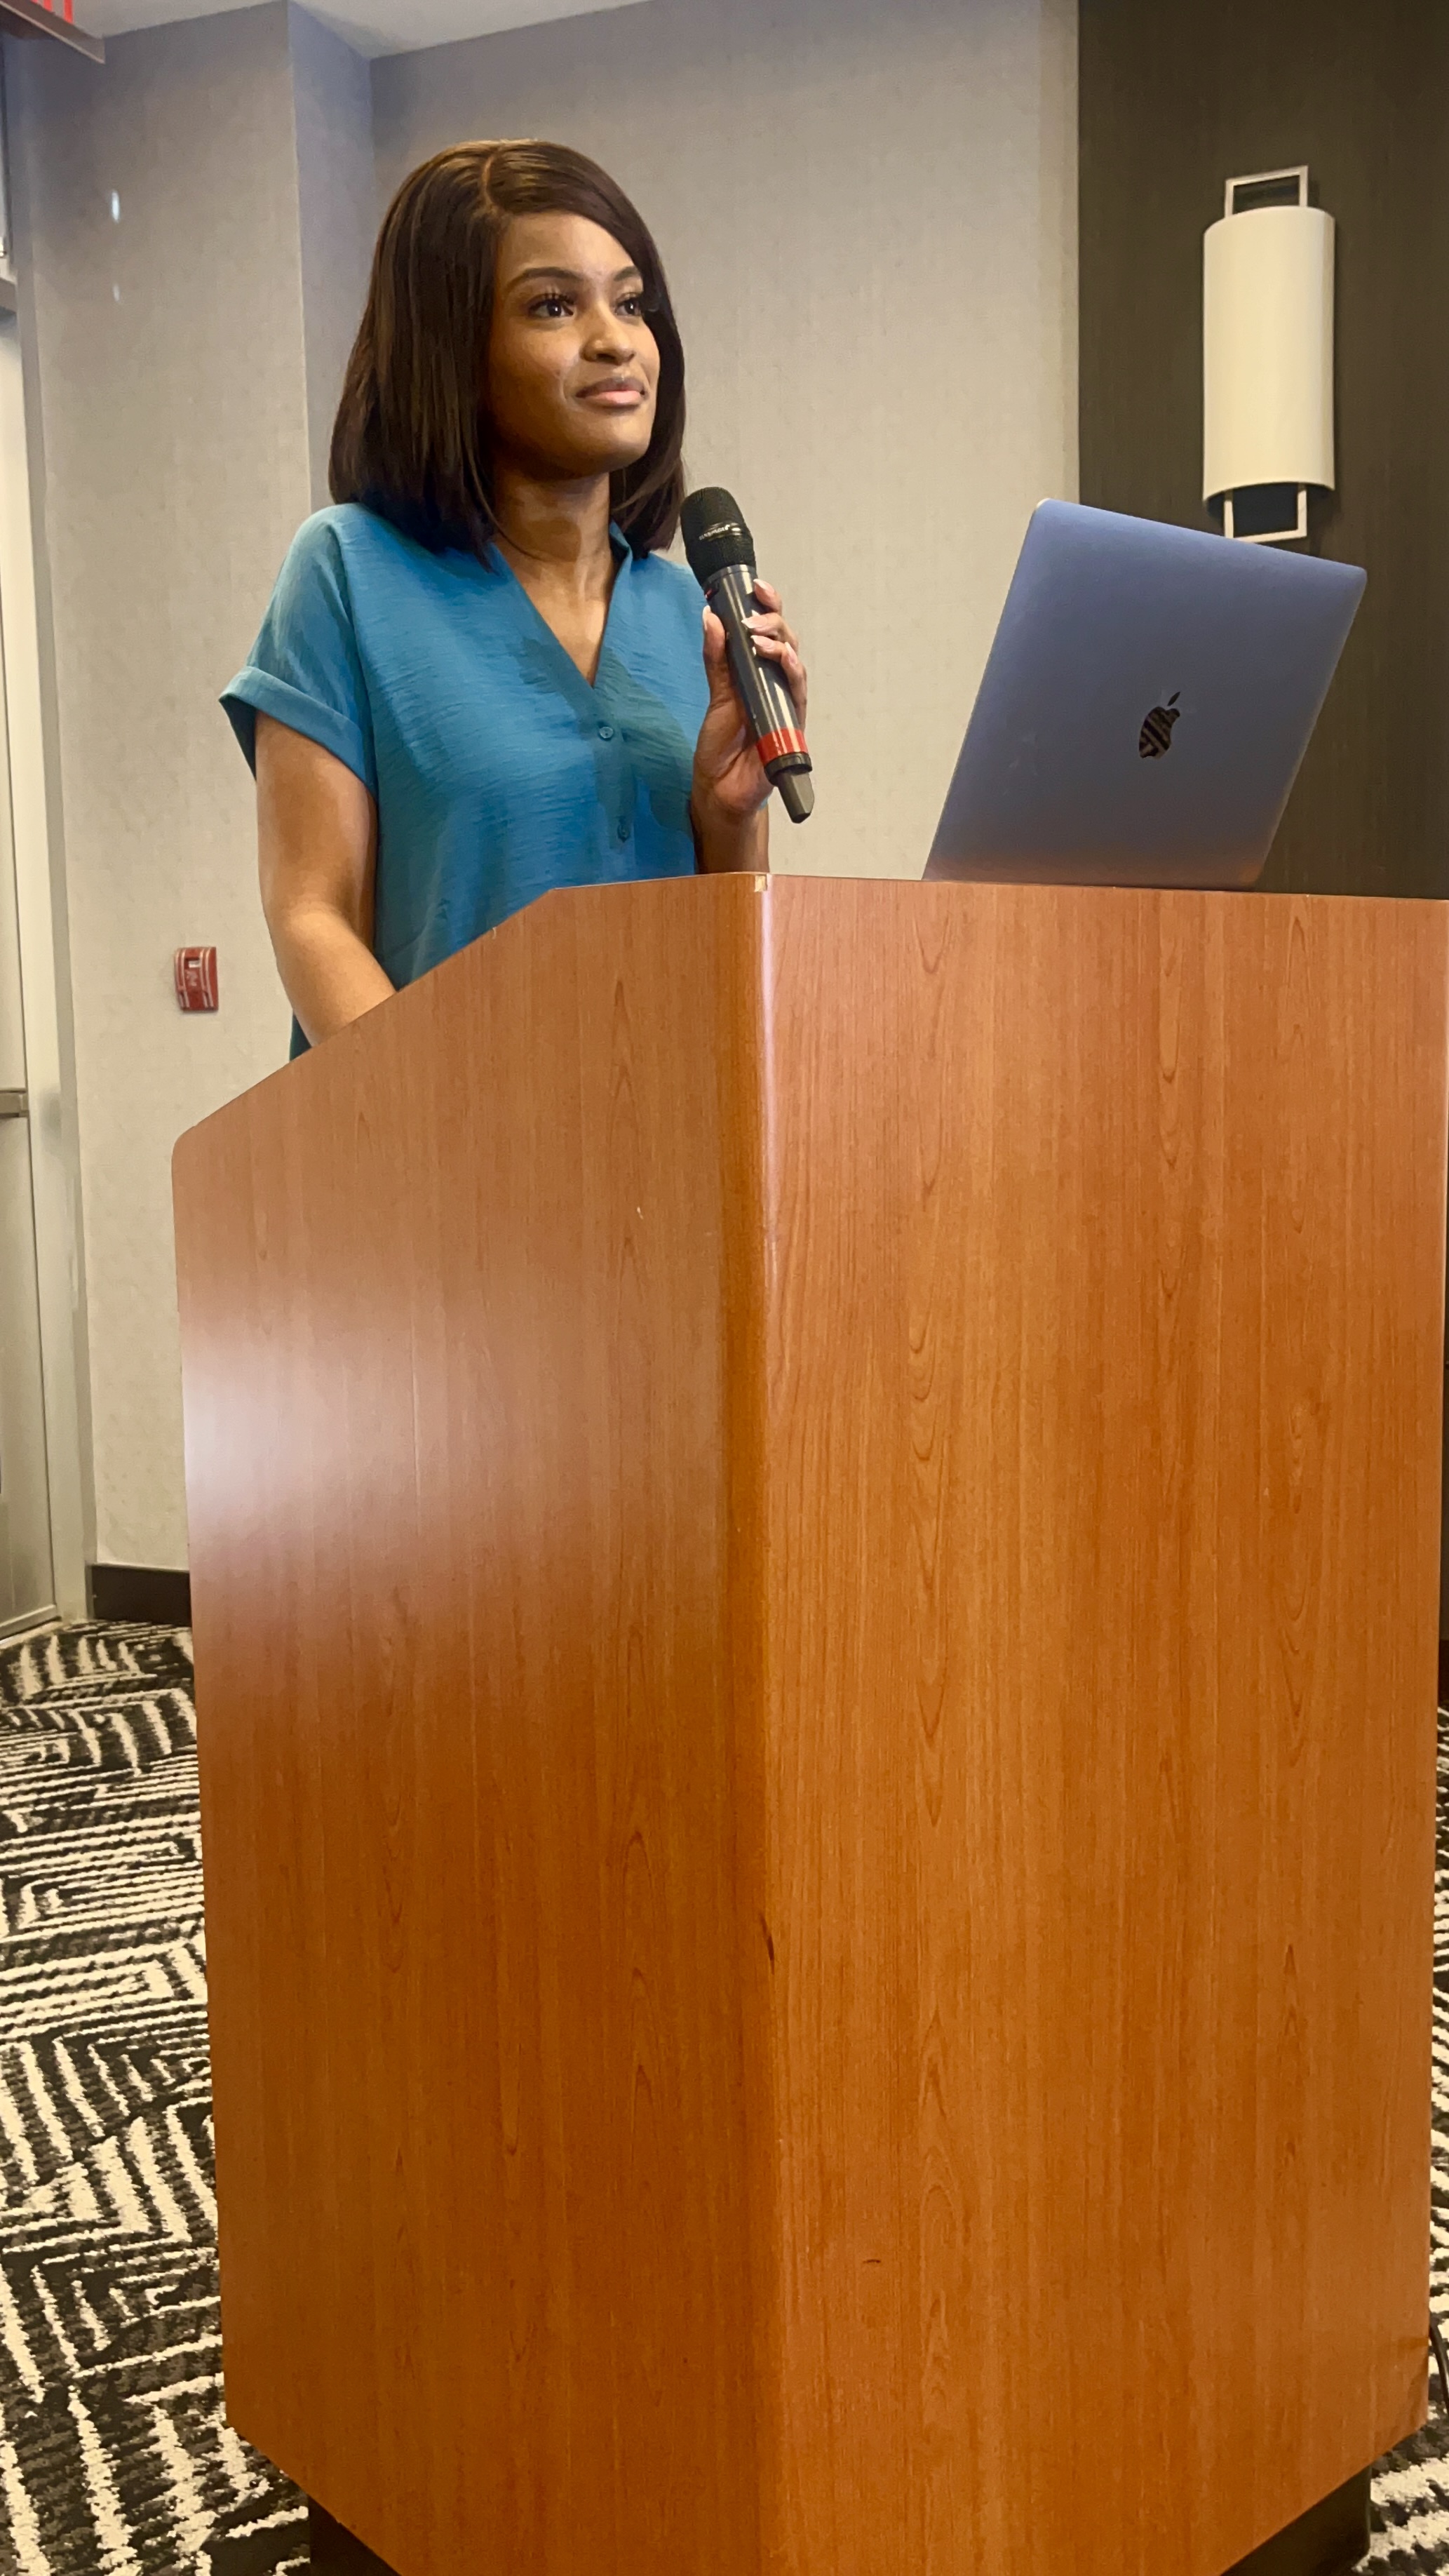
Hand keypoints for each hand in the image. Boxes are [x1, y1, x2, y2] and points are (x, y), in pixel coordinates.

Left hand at [691, 580, 807, 865]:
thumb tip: (711, 617)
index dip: (767, 605)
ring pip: (794, 660)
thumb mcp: (715, 694)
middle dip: (772, 619)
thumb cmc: (721, 743)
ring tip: (757, 635)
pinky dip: (791, 670)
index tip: (756, 586)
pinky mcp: (790, 722)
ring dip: (779, 642)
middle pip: (786, 639)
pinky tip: (781, 658)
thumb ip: (715, 658)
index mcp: (757, 670)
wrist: (720, 786)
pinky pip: (797, 691)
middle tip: (751, 616)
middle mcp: (776, 682)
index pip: (769, 630)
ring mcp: (785, 701)